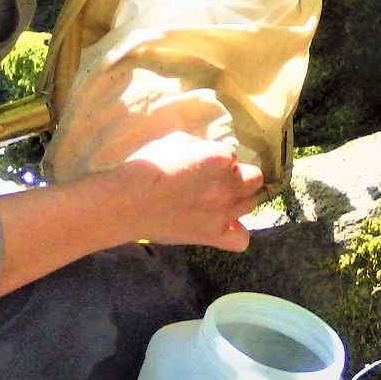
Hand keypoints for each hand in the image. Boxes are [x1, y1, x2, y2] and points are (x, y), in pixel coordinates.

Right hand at [113, 132, 265, 250]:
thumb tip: (208, 152)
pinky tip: (222, 225)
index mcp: (220, 158)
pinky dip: (235, 232)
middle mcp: (228, 185)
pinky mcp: (212, 235)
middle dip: (238, 177)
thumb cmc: (146, 166)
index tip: (202, 163)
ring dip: (237, 200)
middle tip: (216, 180)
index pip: (232, 154)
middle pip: (253, 179)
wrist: (126, 202)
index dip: (218, 157)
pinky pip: (240, 239)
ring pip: (250, 204)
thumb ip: (198, 145)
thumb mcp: (173, 141)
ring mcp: (223, 213)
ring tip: (217, 202)